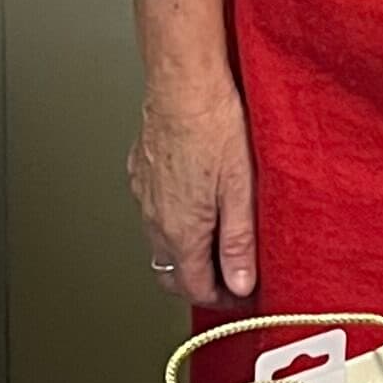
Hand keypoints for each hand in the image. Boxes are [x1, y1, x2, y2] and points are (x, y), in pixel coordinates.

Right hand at [127, 66, 257, 305]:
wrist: (183, 83)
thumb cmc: (215, 126)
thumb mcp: (241, 191)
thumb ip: (239, 243)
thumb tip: (241, 283)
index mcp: (181, 230)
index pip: (196, 287)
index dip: (222, 299)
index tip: (242, 294)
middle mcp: (155, 219)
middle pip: (172, 273)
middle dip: (199, 283)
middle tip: (229, 278)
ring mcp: (143, 196)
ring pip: (160, 243)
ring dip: (186, 252)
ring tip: (216, 241)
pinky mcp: (140, 173)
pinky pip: (153, 212)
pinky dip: (173, 222)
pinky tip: (196, 204)